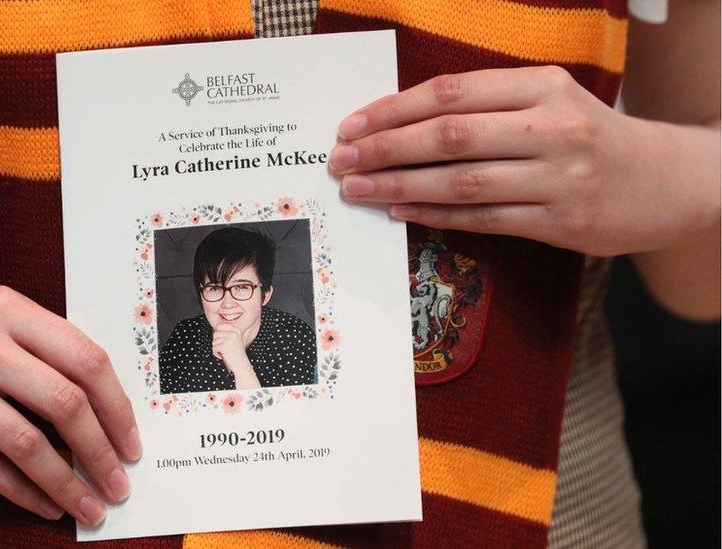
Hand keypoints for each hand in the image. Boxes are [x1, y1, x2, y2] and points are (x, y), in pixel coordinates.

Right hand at [0, 281, 140, 525]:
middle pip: (66, 404)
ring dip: (67, 484)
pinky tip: (44, 506)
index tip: (132, 439)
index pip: (85, 359)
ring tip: (90, 507)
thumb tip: (96, 398)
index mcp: (8, 309)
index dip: (118, 406)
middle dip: (102, 453)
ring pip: (28, 445)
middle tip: (119, 483)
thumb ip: (37, 340)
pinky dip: (22, 492)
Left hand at [211, 324, 249, 371]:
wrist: (241, 365)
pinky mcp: (224, 346)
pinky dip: (216, 353)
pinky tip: (222, 356)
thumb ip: (230, 331)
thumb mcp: (237, 339)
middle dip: (216, 342)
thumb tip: (218, 324)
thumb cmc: (237, 354)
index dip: (218, 334)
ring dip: (216, 349)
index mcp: (236, 330)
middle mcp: (233, 333)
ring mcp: (229, 339)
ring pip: (214, 341)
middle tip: (223, 348)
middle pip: (215, 334)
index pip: (220, 326)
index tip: (222, 341)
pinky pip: (214, 348)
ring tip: (224, 353)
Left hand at [330, 66, 719, 256]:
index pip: (450, 93)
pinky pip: (482, 219)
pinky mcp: (559, 221)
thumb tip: (401, 123)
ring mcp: (557, 177)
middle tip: (341, 160)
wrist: (665, 180)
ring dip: (399, 185)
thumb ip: (484, 106)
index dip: (393, 110)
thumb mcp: (547, 101)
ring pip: (461, 182)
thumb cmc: (588, 136)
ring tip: (358, 190)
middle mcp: (550, 127)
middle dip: (385, 148)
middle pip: (449, 136)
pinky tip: (399, 210)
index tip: (352, 125)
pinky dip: (435, 215)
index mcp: (541, 86)